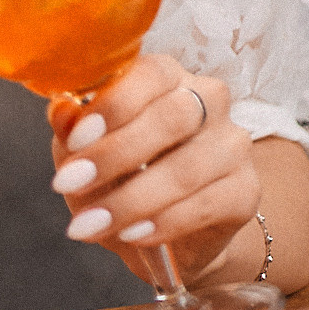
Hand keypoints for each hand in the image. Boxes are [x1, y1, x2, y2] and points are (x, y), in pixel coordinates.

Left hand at [49, 55, 261, 286]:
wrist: (167, 236)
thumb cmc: (123, 178)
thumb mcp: (85, 153)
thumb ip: (72, 129)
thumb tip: (61, 111)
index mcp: (168, 77)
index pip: (151, 73)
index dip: (113, 105)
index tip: (75, 141)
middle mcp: (209, 101)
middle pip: (172, 118)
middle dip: (115, 154)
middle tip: (71, 184)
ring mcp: (233, 144)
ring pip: (186, 167)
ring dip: (132, 199)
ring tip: (93, 223)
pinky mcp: (246, 190)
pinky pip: (207, 203)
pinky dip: (164, 222)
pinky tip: (134, 235)